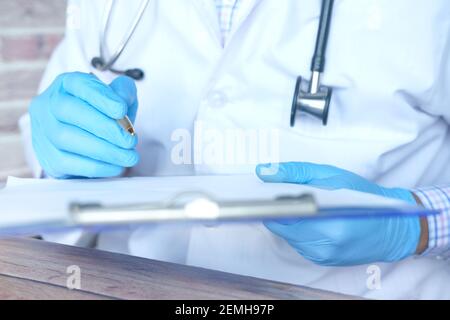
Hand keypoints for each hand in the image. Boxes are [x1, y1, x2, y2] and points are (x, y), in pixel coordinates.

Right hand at [30, 72, 138, 177]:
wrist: (86, 142)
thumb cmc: (103, 115)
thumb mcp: (118, 98)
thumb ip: (124, 92)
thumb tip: (123, 100)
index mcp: (66, 84)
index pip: (78, 84)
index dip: (100, 97)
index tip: (121, 110)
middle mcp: (48, 104)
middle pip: (68, 110)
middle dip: (104, 127)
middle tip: (129, 140)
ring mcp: (43, 131)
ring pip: (66, 138)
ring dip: (104, 150)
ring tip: (129, 156)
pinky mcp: (48, 157)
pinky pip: (68, 162)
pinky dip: (97, 166)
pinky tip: (116, 166)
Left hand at [256, 162, 420, 265]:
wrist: (394, 227)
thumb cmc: (365, 197)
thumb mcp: (331, 175)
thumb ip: (295, 173)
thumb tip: (263, 173)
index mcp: (325, 225)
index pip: (278, 217)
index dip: (266, 204)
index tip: (257, 192)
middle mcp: (321, 246)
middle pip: (281, 227)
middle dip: (278, 209)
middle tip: (282, 192)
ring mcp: (321, 256)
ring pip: (288, 235)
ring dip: (289, 220)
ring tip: (300, 203)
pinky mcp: (322, 260)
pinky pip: (299, 243)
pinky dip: (299, 229)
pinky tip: (309, 217)